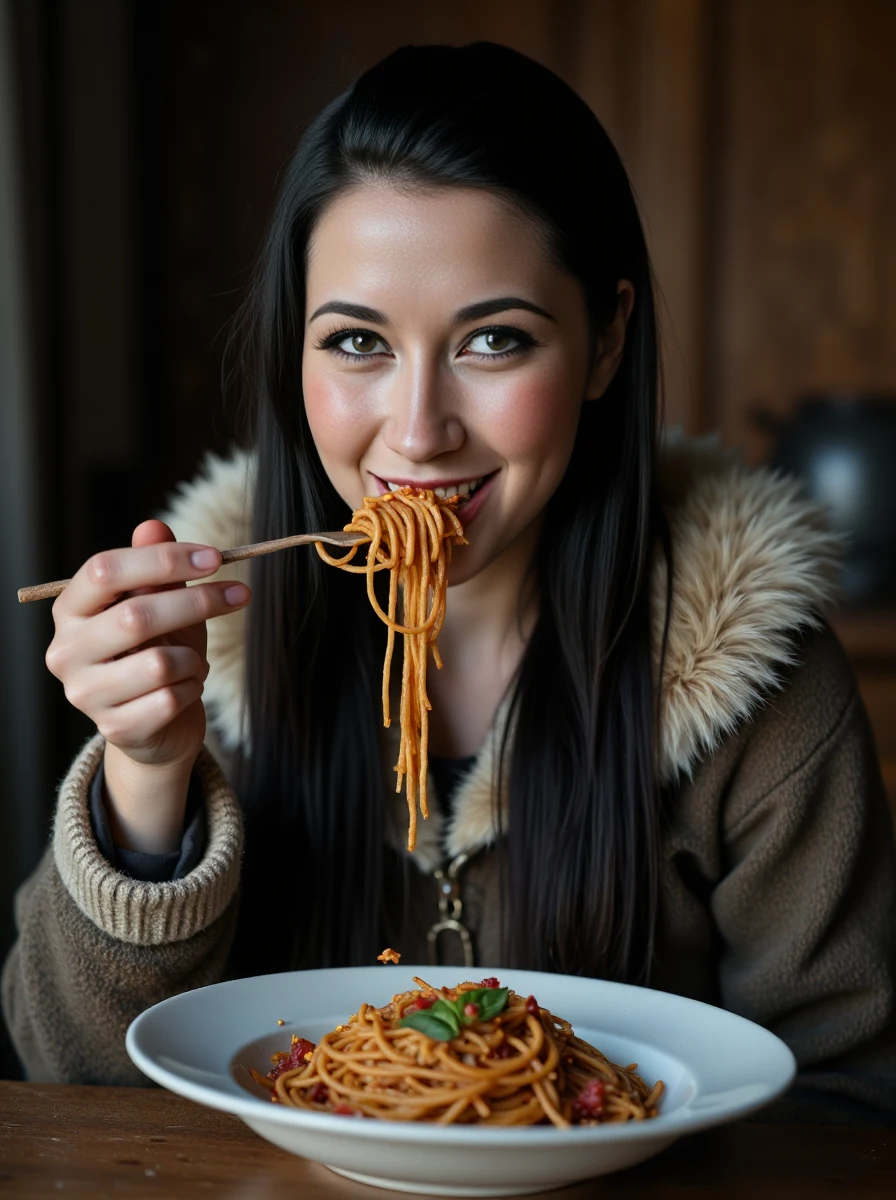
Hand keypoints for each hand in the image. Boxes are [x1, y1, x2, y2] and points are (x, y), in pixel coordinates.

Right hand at [45, 520, 249, 849]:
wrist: (155, 723)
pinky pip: (172, 698)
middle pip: (136, 616)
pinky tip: (186, 689)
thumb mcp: (160, 603)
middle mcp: (66, 651)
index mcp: (71, 609)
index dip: (162, 560)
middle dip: (197, 602)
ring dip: (193, 658)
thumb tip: (153, 526)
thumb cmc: (157, 650)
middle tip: (239, 594)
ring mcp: (85, 693)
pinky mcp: (114, 728)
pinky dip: (193, 688)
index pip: (105, 570)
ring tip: (191, 661)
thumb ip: (156, 567)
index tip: (214, 558)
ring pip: (160, 663)